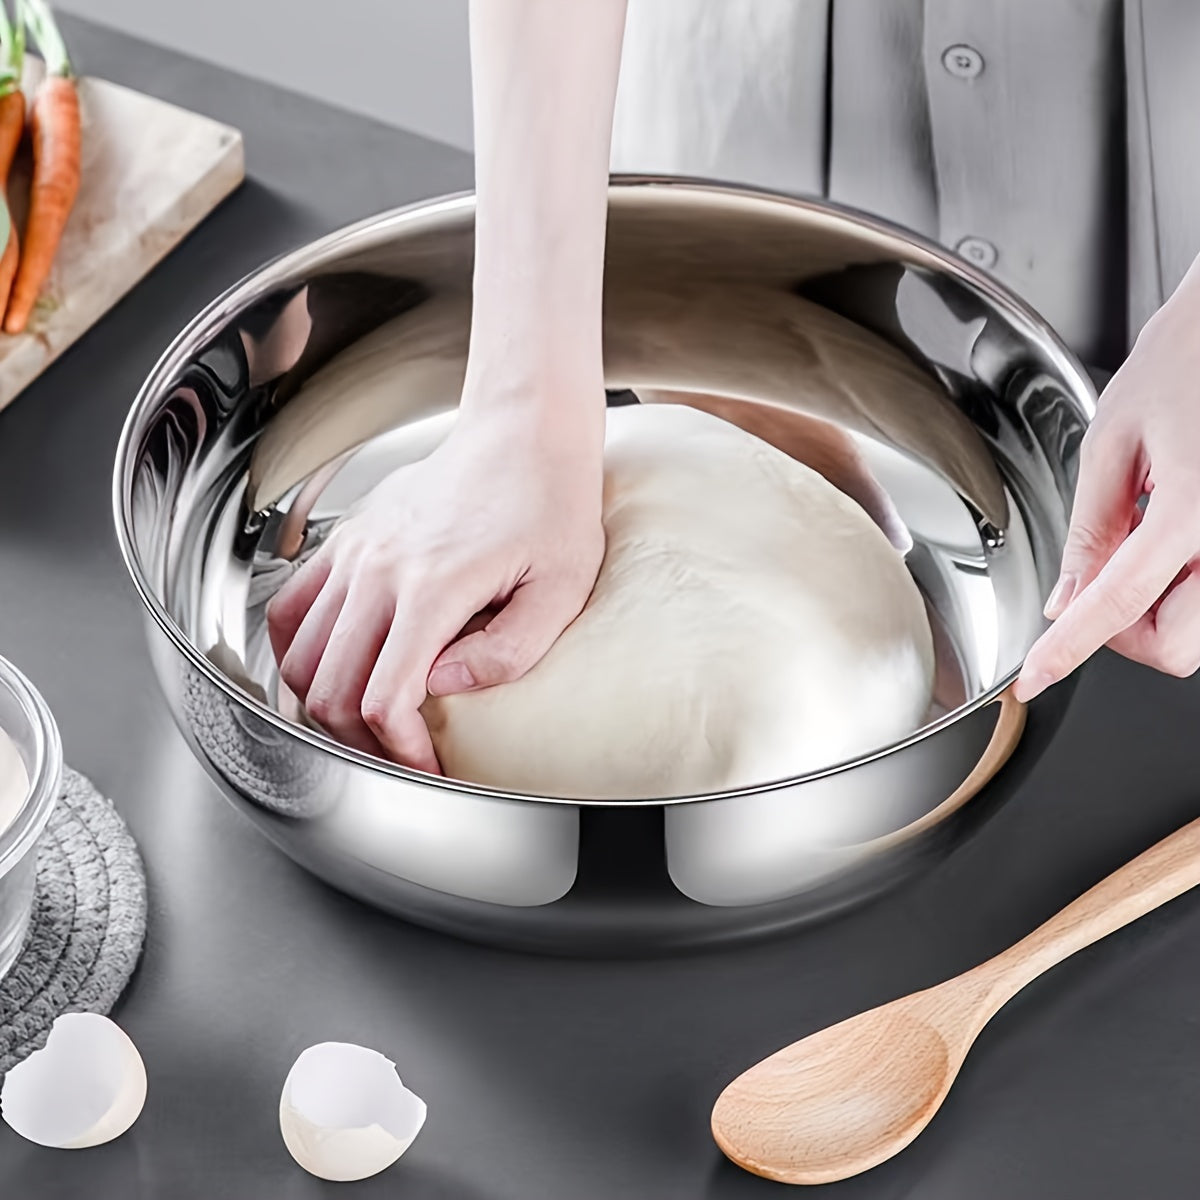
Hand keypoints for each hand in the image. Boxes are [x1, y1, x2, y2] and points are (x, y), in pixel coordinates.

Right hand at [265, 392, 605, 770]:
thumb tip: (443, 690)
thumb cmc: (550, 506)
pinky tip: (330, 672)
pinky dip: (296, 654)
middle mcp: (379, 569)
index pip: (382, 698)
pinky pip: (288, 609)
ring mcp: (354, 553)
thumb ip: (508, 651)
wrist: (522, 435)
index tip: (427, 767)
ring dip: (325, 705)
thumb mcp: (561, 587)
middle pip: (329, 688)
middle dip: (361, 743)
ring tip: (368, 725)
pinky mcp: (345, 541)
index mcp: (433, 586)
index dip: (399, 750)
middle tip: (399, 758)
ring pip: (299, 656)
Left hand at [1017, 267, 1199, 700]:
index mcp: (1192, 508)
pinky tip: (1170, 529)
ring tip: (1143, 534)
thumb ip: (1090, 529)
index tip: (1034, 675)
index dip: (1066, 650)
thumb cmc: (1186, 358)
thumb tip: (1065, 598)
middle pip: (1175, 648)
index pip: (1116, 606)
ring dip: (1157, 609)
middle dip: (1125, 636)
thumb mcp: (1114, 439)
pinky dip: (1182, 581)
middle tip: (1098, 584)